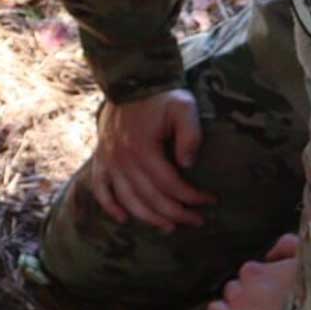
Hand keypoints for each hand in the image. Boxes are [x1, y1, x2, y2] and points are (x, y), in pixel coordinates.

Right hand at [90, 89, 213, 230]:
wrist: (131, 83)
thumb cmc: (162, 98)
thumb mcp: (184, 108)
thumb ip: (189, 134)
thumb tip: (188, 164)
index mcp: (143, 148)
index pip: (169, 184)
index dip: (191, 197)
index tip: (209, 201)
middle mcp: (123, 160)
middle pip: (150, 198)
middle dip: (176, 213)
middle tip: (197, 221)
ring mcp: (110, 161)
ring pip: (128, 200)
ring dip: (149, 218)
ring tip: (170, 226)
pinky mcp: (102, 160)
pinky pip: (101, 190)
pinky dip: (111, 207)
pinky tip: (124, 219)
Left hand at [197, 234, 303, 309]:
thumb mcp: (306, 258)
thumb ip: (287, 245)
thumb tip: (269, 253)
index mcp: (254, 272)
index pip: (247, 273)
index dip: (257, 282)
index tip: (269, 290)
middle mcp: (238, 293)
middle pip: (231, 290)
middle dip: (242, 297)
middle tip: (260, 307)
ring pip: (216, 309)